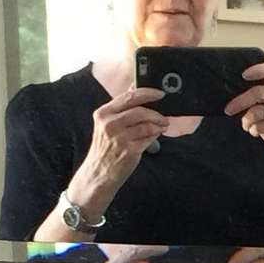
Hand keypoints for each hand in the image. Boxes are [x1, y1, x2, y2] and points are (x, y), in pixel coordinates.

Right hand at [68, 85, 171, 209]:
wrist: (99, 173)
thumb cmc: (106, 148)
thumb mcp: (107, 125)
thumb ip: (121, 109)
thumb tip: (135, 89)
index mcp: (103, 113)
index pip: (129, 97)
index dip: (148, 93)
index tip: (160, 94)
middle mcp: (110, 123)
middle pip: (140, 110)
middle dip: (156, 112)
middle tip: (164, 116)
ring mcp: (119, 137)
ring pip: (147, 125)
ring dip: (158, 125)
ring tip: (162, 126)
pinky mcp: (129, 150)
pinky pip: (149, 138)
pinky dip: (155, 135)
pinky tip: (156, 135)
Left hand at [227, 62, 263, 170]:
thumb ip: (256, 97)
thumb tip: (232, 93)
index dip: (258, 69)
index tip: (244, 75)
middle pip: (257, 92)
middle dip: (239, 102)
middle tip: (228, 110)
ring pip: (255, 112)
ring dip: (246, 122)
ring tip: (249, 126)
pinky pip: (258, 126)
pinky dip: (253, 131)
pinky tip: (257, 133)